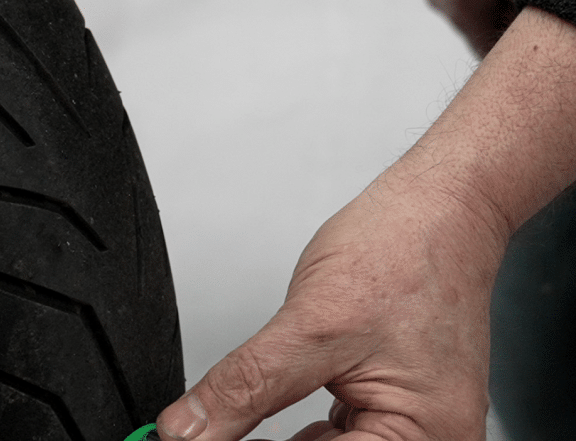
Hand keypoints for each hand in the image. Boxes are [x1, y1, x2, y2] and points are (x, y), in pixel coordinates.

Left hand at [156, 183, 504, 440]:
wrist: (435, 209)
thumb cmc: (403, 253)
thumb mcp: (307, 326)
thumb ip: (245, 387)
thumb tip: (190, 430)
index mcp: (424, 438)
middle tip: (202, 432)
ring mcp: (412, 427)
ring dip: (278, 438)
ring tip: (229, 421)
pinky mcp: (393, 406)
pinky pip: (337, 434)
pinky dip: (299, 427)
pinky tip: (269, 413)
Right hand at [424, 0, 537, 57]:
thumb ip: (521, 13)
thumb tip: (523, 35)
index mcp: (464, 15)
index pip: (487, 53)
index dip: (508, 52)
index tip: (526, 43)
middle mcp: (443, 8)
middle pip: (477, 31)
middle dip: (501, 22)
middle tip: (525, 3)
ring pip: (468, 10)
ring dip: (489, 3)